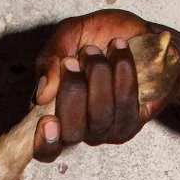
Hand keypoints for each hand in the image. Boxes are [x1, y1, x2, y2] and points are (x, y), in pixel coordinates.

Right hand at [32, 9, 173, 161]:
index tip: (48, 121)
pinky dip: (122, 72)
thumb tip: (42, 95)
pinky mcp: (132, 121)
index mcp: (55, 115)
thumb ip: (49, 61)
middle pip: (71, 133)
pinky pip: (125, 103)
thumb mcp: (67, 36)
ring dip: (98, 75)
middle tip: (73, 61)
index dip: (44, 142)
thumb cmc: (98, 36)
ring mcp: (107, 130)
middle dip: (72, 92)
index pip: (45, 149)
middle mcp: (80, 129)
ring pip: (100, 115)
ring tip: (98, 50)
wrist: (137, 31)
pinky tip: (121, 51)